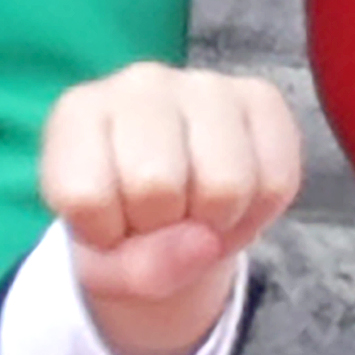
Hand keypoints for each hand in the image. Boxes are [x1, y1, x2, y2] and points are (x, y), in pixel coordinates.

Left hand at [40, 62, 301, 354]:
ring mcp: (204, 83)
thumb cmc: (125, 224)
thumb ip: (136, 270)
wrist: (174, 204)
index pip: (86, 195)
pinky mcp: (261, 96)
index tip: (109, 223)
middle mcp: (138, 83)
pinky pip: (276, 180)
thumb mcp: (106, 264)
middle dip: (162, 226)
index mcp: (77, 113)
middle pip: (156, 185)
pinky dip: (259, 212)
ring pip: (225, 184)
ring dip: (217, 222)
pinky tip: (234, 200)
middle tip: (161, 218)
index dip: (104, 235)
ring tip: (198, 211)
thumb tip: (204, 243)